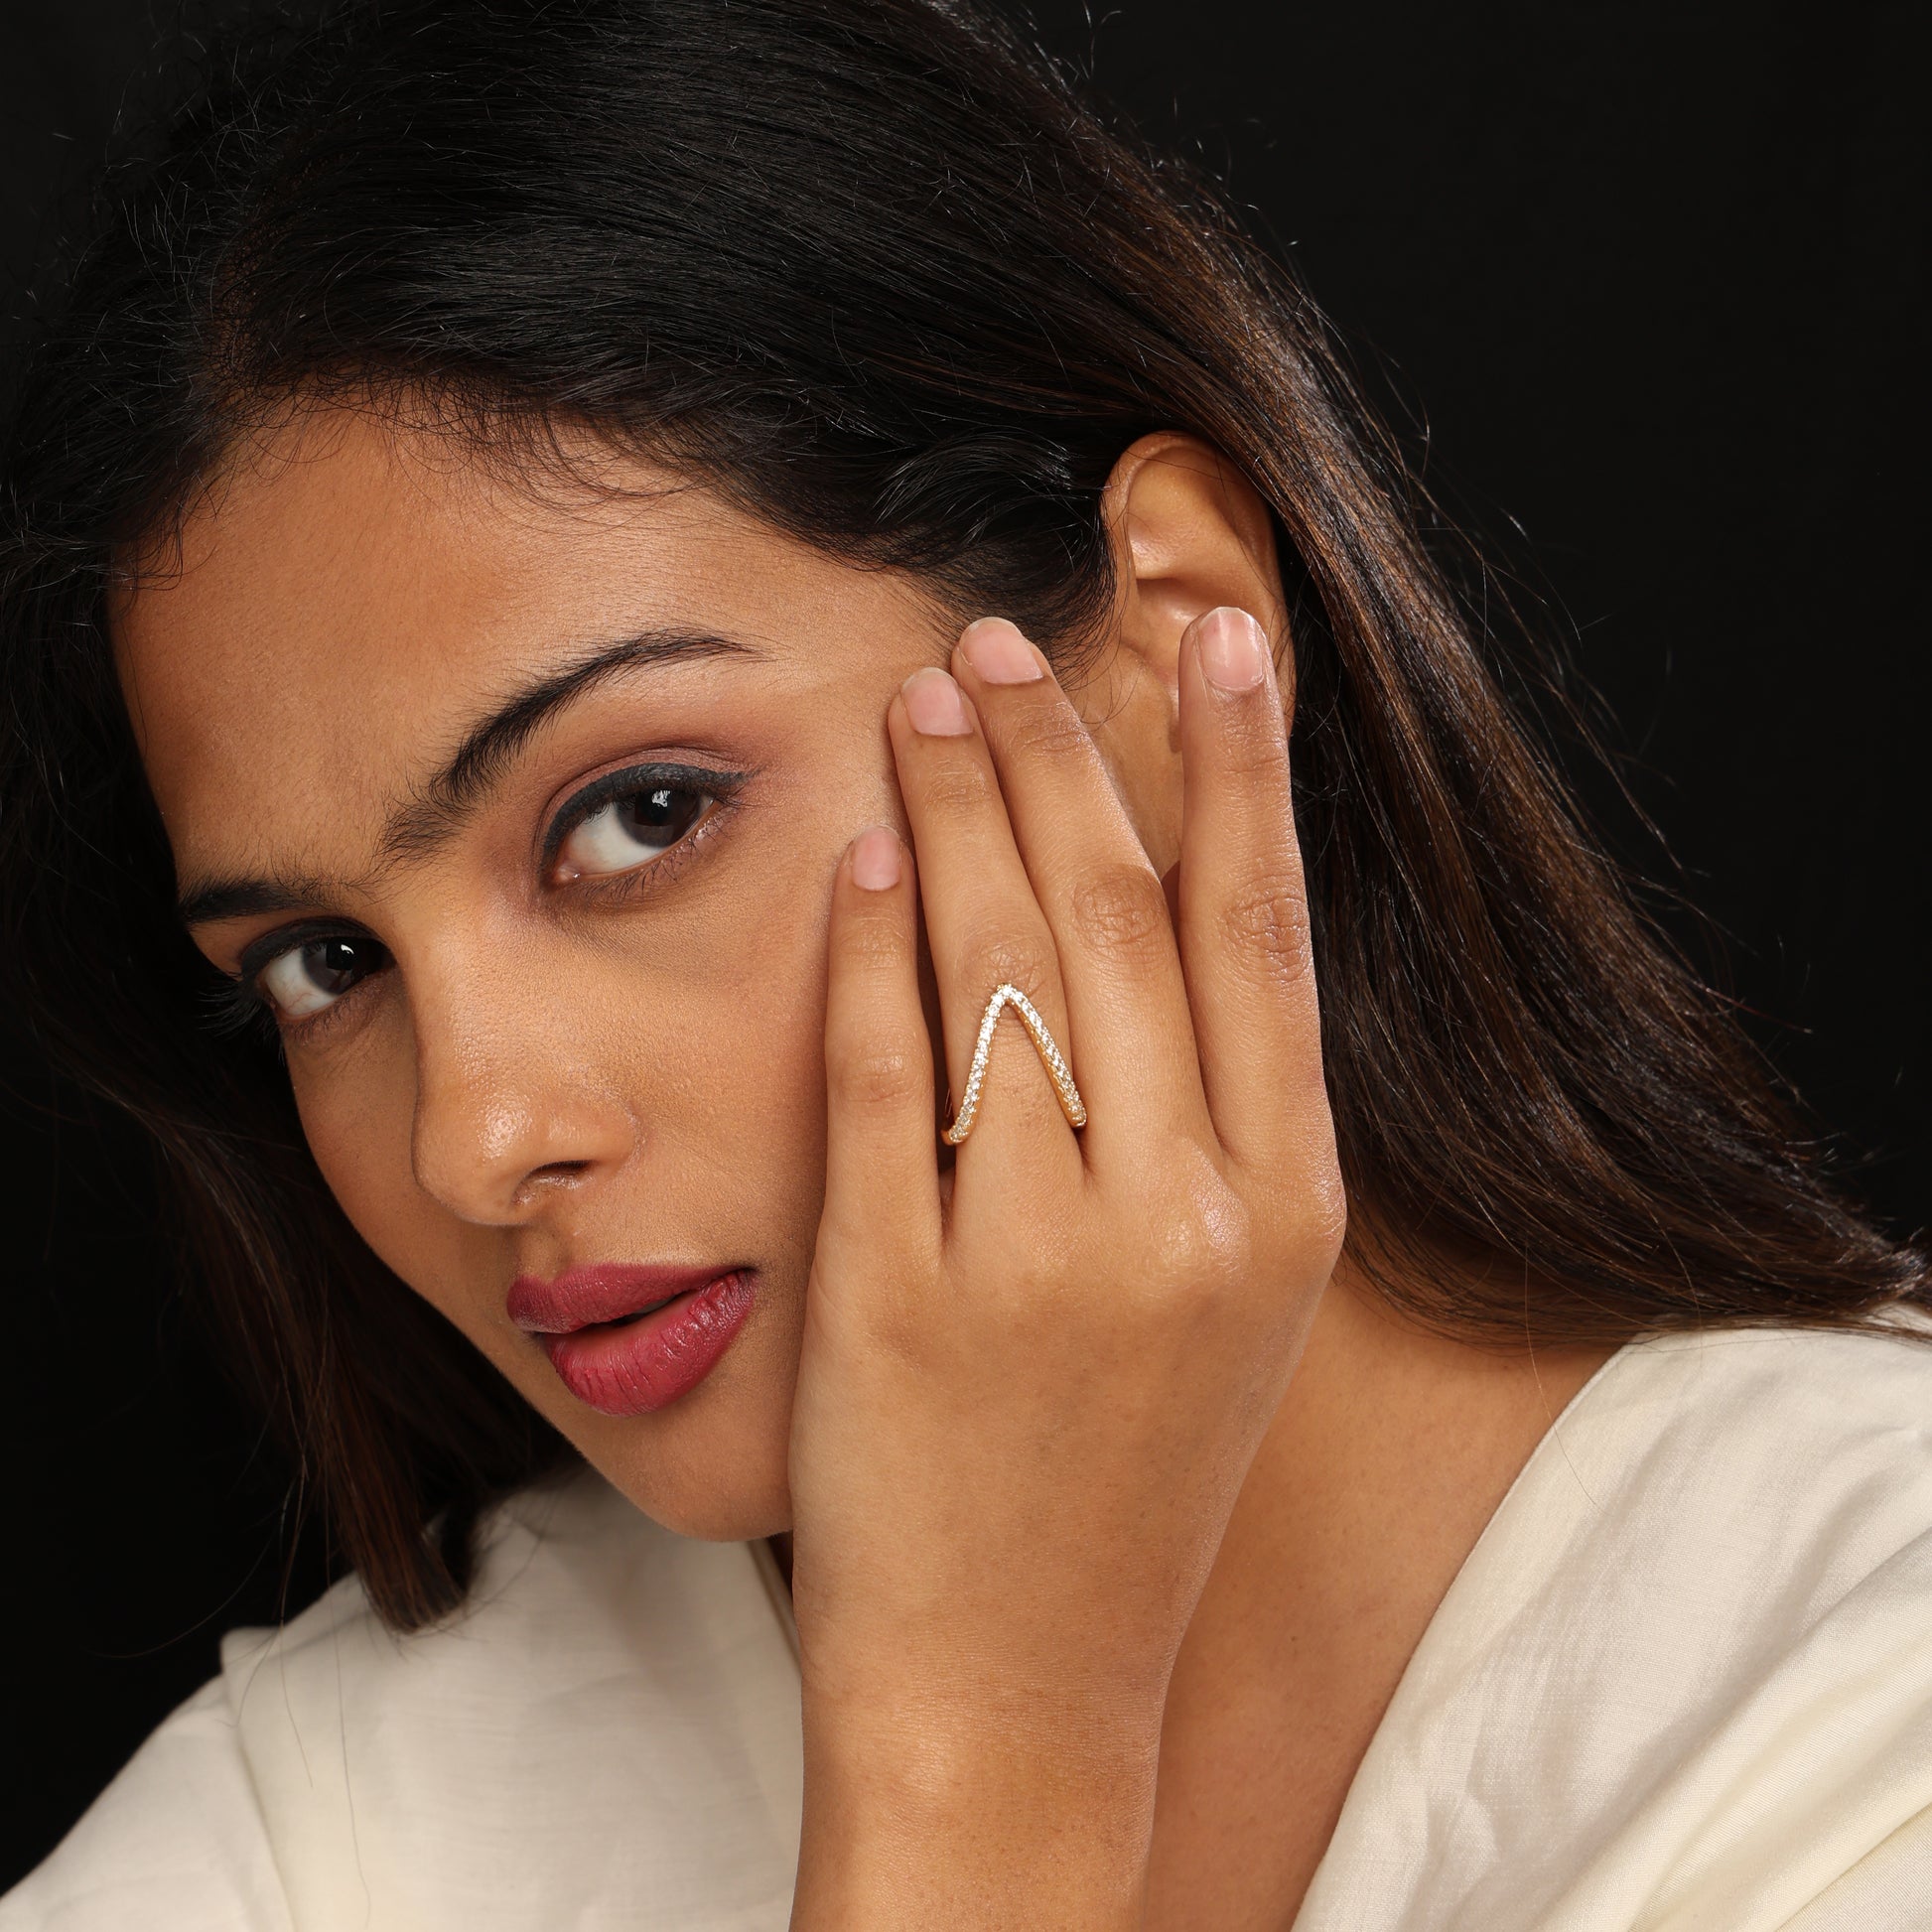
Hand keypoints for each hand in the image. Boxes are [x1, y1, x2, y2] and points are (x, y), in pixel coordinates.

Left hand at [787, 609, 1343, 1927]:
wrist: (1022, 1680)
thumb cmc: (1131, 1472)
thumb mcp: (1235, 1295)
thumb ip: (1219, 1116)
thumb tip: (1168, 899)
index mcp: (1287, 1204)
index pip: (1261, 929)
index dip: (1238, 763)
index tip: (1215, 629)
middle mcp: (1183, 1216)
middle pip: (1122, 914)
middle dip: (1060, 748)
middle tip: (999, 639)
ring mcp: (1041, 1257)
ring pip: (1004, 964)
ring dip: (959, 807)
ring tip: (923, 696)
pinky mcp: (903, 1297)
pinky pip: (882, 1073)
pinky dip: (868, 949)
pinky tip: (858, 854)